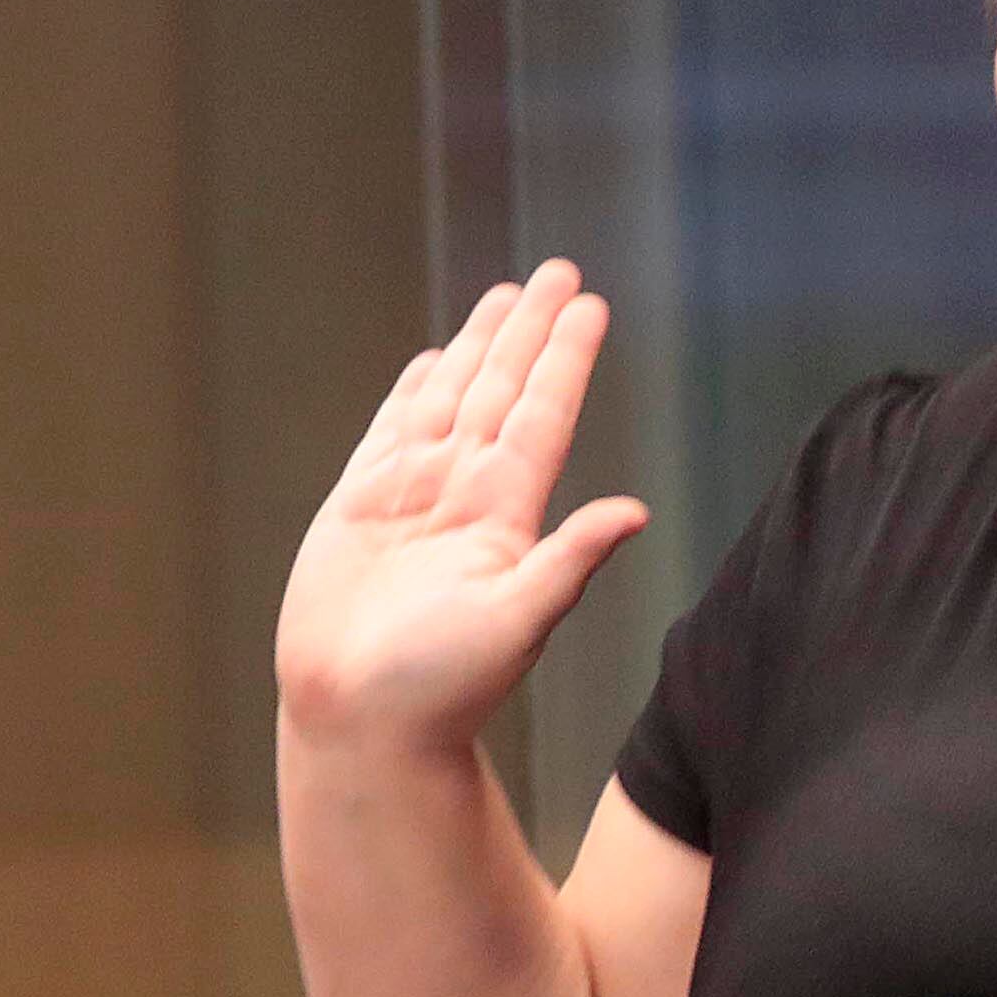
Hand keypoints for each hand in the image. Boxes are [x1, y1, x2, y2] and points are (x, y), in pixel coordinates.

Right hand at [275, 262, 648, 759]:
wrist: (362, 724)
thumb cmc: (439, 690)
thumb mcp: (517, 623)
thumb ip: (569, 561)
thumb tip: (635, 512)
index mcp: (506, 515)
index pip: (543, 415)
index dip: (565, 358)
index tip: (590, 305)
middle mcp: (465, 496)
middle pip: (503, 390)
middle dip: (529, 331)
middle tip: (559, 272)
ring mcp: (412, 498)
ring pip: (453, 399)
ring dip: (480, 348)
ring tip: (507, 297)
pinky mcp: (361, 509)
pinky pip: (393, 433)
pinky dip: (414, 395)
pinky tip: (437, 363)